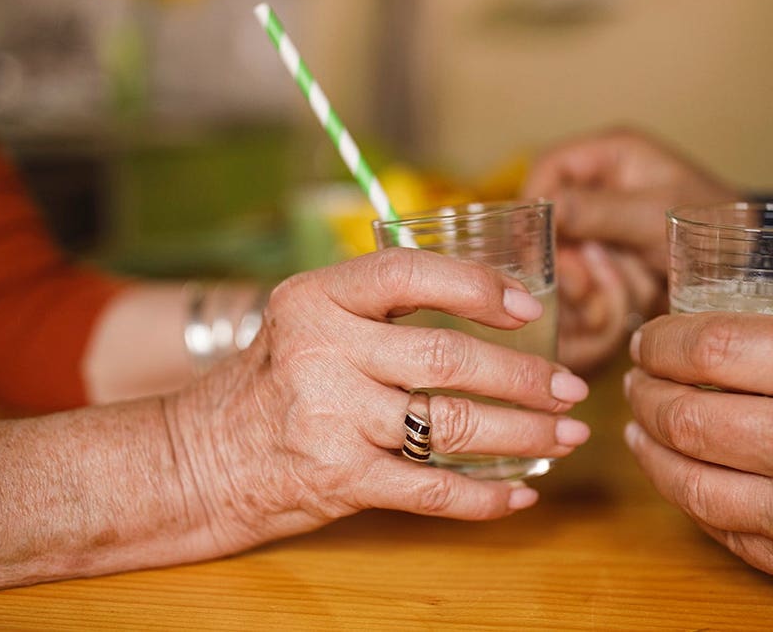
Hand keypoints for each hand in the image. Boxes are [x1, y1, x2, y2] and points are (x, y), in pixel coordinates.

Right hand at [168, 248, 590, 551]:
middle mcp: (321, 351)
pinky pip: (430, 490)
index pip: (410, 275)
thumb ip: (379, 306)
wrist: (201, 457)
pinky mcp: (337, 478)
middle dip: (525, 376)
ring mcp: (329, 417)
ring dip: (524, 433)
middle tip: (570, 387)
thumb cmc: (274, 382)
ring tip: (565, 435)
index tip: (529, 308)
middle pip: (447, 358)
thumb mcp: (308, 320)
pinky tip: (519, 494)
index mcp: (316, 297)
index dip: (479, 287)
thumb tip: (491, 298)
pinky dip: (484, 497)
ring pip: (452, 424)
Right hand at [523, 127, 740, 371]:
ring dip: (589, 282)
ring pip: (564, 257)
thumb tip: (545, 208)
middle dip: (567, 259)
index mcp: (611, 154)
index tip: (536, 247)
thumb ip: (597, 210)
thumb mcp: (654, 215)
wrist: (751, 267)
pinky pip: (583, 280)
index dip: (535, 206)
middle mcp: (601, 186)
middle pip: (550, 220)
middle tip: (584, 285)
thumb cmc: (716, 224)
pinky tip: (621, 308)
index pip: (547, 168)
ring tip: (623, 293)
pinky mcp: (609, 260)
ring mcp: (603, 227)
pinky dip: (598, 299)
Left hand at [623, 312, 772, 627]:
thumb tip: (732, 352)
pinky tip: (679, 479)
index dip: (665, 340)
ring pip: (688, 481)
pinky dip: (689, 501)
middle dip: (644, 393)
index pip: (714, 348)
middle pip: (685, 415)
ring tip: (638, 429)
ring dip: (649, 450)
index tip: (652, 339)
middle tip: (635, 379)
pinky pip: (721, 531)